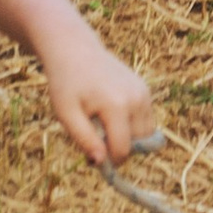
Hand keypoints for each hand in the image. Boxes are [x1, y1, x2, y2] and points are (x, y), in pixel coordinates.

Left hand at [40, 35, 158, 169]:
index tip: (93, 156)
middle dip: (119, 147)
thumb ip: (84, 139)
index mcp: (116, 104)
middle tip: (96, 134)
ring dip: (129, 138)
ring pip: (146, 135)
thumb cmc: (66, 83)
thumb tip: (101, 163)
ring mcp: (143, 92)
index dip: (109, 160)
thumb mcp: (66, 113)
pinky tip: (113, 113)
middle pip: (137, 144)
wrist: (75, 50)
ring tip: (105, 123)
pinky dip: (133, 125)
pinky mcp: (145, 90)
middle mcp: (136, 98)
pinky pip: (146, 121)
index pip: (122, 149)